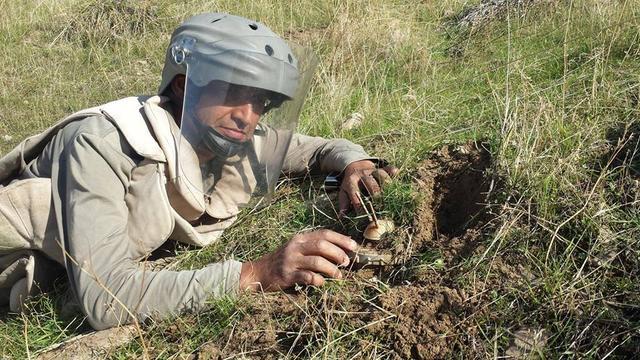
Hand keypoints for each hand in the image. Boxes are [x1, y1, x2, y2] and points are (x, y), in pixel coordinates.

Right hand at [239, 229, 358, 290]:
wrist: (259, 272)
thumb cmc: (283, 261)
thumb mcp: (296, 249)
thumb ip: (313, 247)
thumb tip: (340, 251)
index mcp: (300, 238)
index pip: (324, 234)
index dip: (341, 239)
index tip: (354, 246)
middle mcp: (295, 246)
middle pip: (322, 245)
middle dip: (338, 253)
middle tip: (346, 262)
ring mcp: (290, 260)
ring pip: (317, 262)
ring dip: (332, 269)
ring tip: (339, 276)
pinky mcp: (287, 275)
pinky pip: (308, 277)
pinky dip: (319, 281)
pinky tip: (322, 283)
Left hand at [338, 160, 398, 215]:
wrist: (354, 165)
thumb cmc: (350, 183)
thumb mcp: (344, 192)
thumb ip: (344, 204)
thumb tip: (341, 217)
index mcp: (352, 182)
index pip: (356, 195)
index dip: (361, 206)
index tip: (366, 217)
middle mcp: (362, 175)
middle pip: (370, 184)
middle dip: (376, 194)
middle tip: (381, 205)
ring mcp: (372, 171)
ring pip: (380, 175)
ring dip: (386, 184)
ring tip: (390, 193)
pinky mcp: (381, 168)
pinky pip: (387, 168)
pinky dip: (392, 171)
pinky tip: (396, 173)